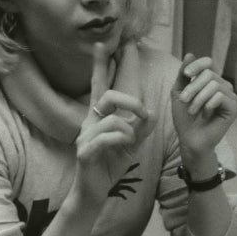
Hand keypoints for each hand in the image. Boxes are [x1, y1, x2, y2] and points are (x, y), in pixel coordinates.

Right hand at [73, 42, 152, 205]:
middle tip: (144, 113)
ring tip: (131, 142)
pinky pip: (106, 137)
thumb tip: (152, 110)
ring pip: (112, 119)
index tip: (103, 44)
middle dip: (131, 101)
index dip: (100, 65)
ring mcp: (84, 136)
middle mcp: (89, 122)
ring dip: (129, 129)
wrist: (94, 192)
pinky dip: (121, 140)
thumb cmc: (110, 165)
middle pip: (108, 96)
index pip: (99, 86)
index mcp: (99, 117)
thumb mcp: (132, 144)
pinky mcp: (84, 152)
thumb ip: (142, 127)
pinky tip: (124, 148)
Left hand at [171, 54, 236, 160]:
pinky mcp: (234, 108)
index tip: (186, 75)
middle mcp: (223, 87)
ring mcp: (230, 98)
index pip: (208, 63)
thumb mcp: (179, 92)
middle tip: (184, 100)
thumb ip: (183, 75)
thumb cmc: (184, 118)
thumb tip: (190, 54)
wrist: (190, 139)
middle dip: (193, 87)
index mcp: (211, 82)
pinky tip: (205, 114)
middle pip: (209, 74)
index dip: (197, 65)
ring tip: (192, 110)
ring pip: (214, 85)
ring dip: (198, 98)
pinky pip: (221, 96)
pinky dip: (209, 104)